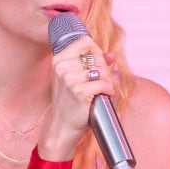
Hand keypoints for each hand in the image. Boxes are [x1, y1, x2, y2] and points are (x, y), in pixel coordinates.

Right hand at [37, 36, 115, 159]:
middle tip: (102, 81)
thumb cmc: (69, 103)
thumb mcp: (75, 80)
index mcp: (58, 60)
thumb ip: (92, 64)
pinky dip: (108, 90)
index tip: (97, 63)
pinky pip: (103, 84)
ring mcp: (69, 79)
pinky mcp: (79, 91)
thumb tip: (111, 55)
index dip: (96, 50)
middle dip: (104, 69)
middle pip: (96, 57)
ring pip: (102, 71)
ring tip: (103, 90)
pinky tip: (104, 95)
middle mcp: (62, 67)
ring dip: (108, 81)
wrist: (62, 127)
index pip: (85, 41)